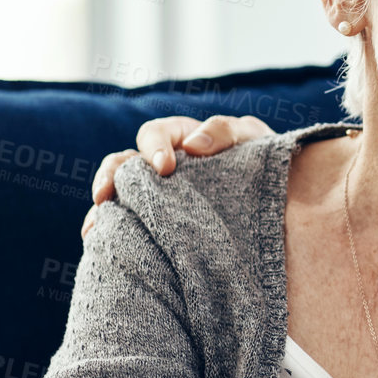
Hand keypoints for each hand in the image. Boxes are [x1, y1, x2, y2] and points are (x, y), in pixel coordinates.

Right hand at [81, 114, 274, 237]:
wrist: (284, 203)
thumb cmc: (264, 162)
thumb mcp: (253, 139)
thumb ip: (226, 131)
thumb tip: (192, 145)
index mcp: (181, 140)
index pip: (154, 135)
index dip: (153, 147)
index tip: (165, 167)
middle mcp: (161, 168)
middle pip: (122, 164)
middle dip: (111, 177)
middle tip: (105, 196)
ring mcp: (156, 197)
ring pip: (117, 197)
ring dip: (102, 209)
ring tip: (93, 228)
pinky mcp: (157, 225)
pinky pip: (128, 226)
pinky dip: (109, 233)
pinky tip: (99, 246)